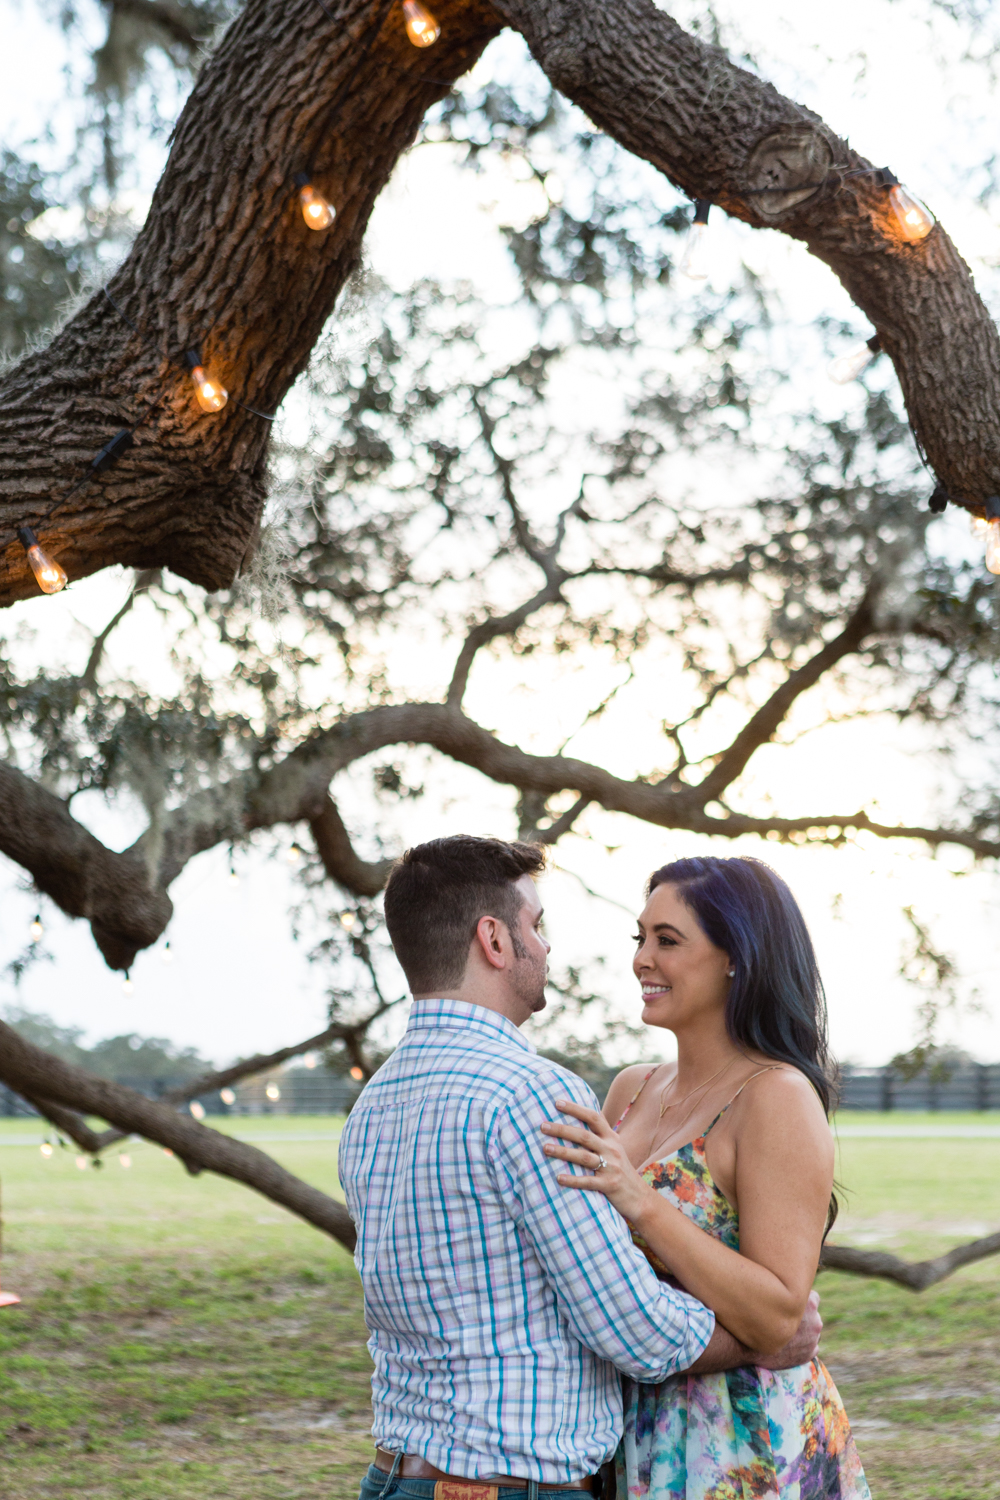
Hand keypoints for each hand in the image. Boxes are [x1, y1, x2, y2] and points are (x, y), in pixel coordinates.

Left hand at [541, 1099, 654, 1223]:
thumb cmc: (619, 1169)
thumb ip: (599, 1134)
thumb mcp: (614, 1147)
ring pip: (584, 1157)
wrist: (639, 1197)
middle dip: (562, 1129)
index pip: (593, 1117)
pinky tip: (558, 1178)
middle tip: (543, 1126)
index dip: (575, 1108)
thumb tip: (580, 1116)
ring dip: (563, 1152)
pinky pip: (588, 1181)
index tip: (557, 1102)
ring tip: (545, 1148)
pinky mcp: (609, 1185)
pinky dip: (573, 1179)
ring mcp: (611, 1167)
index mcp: (611, 1137)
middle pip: (584, 1136)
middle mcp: (612, 1149)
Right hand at [750, 1290, 821, 1369]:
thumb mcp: (773, 1294)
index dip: (802, 1301)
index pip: (814, 1298)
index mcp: (810, 1304)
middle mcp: (815, 1321)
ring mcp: (813, 1339)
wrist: (748, 1344)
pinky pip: (812, 1348)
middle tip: (786, 1320)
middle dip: (804, 1319)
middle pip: (814, 1316)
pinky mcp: (809, 1353)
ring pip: (813, 1333)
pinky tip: (789, 1345)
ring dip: (803, 1334)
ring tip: (786, 1334)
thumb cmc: (757, 1314)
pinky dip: (803, 1347)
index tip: (792, 1305)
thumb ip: (786, 1291)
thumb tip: (788, 1286)